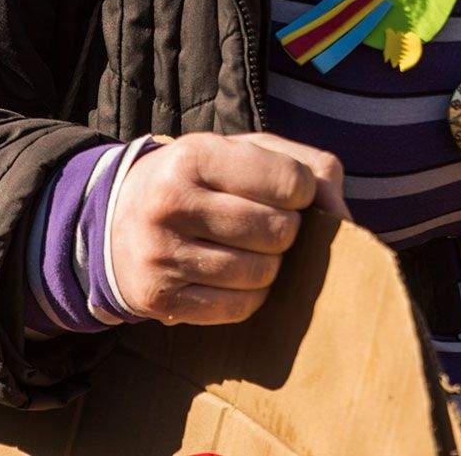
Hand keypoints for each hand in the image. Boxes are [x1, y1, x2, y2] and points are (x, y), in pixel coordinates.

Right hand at [106, 132, 348, 325]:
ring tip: (246, 249)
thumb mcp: (245, 153)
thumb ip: (307, 167)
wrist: (118, 219)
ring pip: (262, 274)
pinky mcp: (159, 298)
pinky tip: (231, 277)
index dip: (301, 193)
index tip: (286, 194)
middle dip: (285, 231)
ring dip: (269, 266)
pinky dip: (249, 296)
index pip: (289, 182)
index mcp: (195, 155)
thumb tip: (342, 215)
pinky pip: (239, 308)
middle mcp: (170, 203)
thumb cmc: (202, 181)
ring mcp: (160, 254)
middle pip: (278, 231)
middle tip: (265, 225)